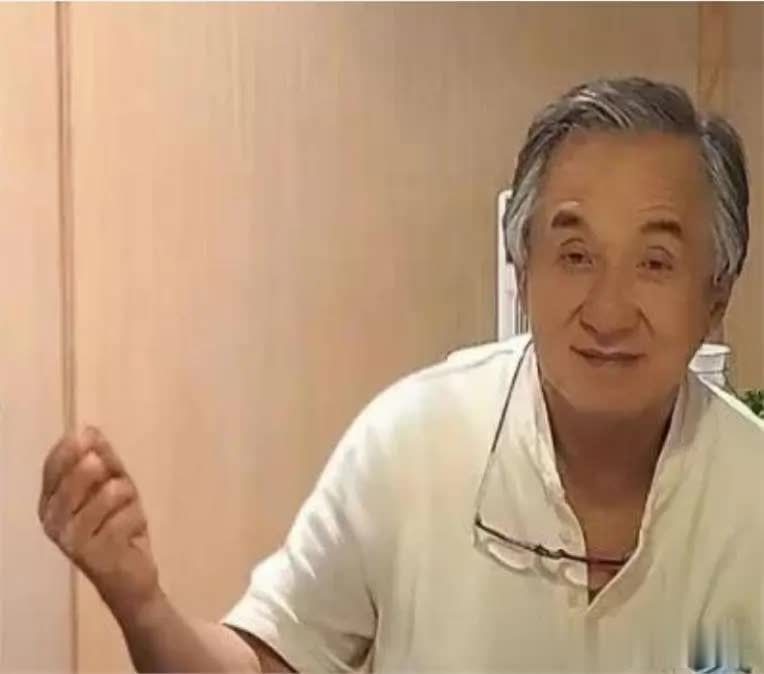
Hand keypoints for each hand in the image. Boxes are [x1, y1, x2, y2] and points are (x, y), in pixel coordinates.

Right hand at [39, 426, 160, 624]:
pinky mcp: (95, 556)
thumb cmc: (118, 526)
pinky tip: (134, 530)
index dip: (67, 450)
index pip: (51, 470)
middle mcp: (53, 523)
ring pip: (104, 498)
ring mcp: (71, 541)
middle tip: (107, 469)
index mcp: (51, 503)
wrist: (132, 576)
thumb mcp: (113, 486)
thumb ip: (103, 459)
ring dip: (124, 496)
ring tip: (128, 505)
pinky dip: (135, 517)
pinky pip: (123, 519)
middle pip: (70, 483)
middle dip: (93, 470)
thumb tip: (90, 430)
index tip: (86, 435)